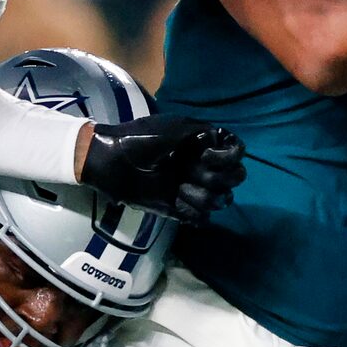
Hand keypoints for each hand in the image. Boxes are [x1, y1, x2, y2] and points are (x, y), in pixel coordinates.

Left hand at [81, 113, 245, 223]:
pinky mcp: (180, 209)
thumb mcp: (172, 128)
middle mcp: (201, 167)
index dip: (228, 158)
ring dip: (202, 196)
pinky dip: (194, 212)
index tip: (206, 156)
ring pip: (220, 200)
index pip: (236, 154)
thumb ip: (201, 132)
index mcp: (202, 146)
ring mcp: (192, 188)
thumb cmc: (138, 140)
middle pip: (234, 179)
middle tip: (189, 173)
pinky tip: (176, 203)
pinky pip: (203, 218)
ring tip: (178, 189)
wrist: (110, 162)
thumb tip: (224, 140)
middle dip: (217, 179)